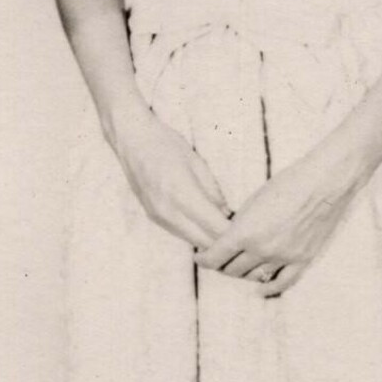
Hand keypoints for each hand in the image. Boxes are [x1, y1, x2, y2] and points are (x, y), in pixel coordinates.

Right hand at [112, 106, 231, 249]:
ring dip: (210, 240)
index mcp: (183, 195)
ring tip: (228, 230)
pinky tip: (208, 225)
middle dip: (225, 242)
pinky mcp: (154, 217)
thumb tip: (227, 214)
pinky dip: (197, 233)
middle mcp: (168, 212)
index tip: (249, 229)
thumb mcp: (197, 162)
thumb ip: (213, 191)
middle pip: (205, 242)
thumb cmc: (166, 144)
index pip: (215, 228)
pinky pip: (181, 234)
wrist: (131, 139)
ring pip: (193, 241)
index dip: (234, 233)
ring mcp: (159, 217)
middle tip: (242, 234)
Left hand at [197, 147, 358, 296]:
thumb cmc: (288, 184)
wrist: (323, 183)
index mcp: (245, 232)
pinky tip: (260, 287)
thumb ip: (239, 224)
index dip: (203, 259)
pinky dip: (268, 288)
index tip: (200, 257)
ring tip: (238, 266)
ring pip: (253, 277)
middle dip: (221, 264)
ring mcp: (283, 257)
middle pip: (231, 269)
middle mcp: (262, 249)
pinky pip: (281, 283)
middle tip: (219, 258)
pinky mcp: (302, 260)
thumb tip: (228, 238)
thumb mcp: (254, 201)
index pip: (214, 257)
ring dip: (242, 273)